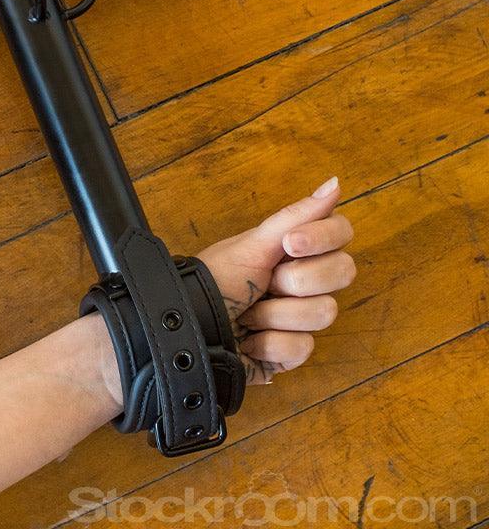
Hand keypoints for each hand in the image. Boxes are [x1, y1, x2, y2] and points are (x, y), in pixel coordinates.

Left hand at [197, 177, 355, 385]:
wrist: (190, 327)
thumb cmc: (216, 278)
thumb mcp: (252, 244)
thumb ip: (295, 216)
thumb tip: (335, 183)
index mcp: (296, 248)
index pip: (341, 232)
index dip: (324, 237)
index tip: (290, 244)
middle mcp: (306, 279)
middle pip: (342, 271)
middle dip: (296, 279)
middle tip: (266, 281)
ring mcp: (302, 316)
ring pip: (323, 312)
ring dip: (274, 313)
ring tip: (247, 312)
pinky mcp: (294, 351)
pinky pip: (303, 346)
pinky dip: (269, 342)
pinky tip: (249, 340)